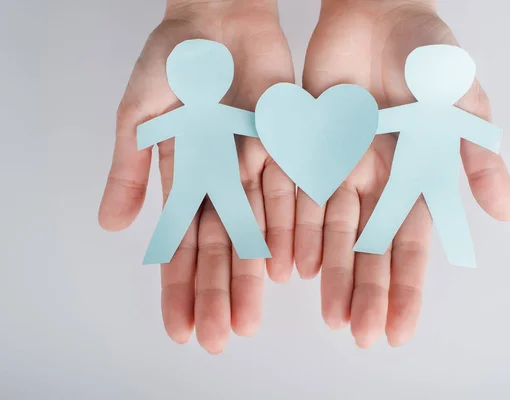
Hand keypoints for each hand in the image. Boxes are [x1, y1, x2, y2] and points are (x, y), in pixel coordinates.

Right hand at [98, 0, 295, 353]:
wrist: (220, 20)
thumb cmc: (174, 61)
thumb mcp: (140, 113)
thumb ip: (131, 167)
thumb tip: (110, 224)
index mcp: (184, 177)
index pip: (180, 243)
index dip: (179, 287)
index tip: (180, 328)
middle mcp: (222, 182)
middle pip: (220, 248)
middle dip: (218, 294)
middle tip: (218, 339)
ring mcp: (255, 168)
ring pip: (256, 231)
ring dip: (252, 276)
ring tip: (249, 320)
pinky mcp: (287, 148)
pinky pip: (290, 195)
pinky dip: (288, 231)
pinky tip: (286, 270)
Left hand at [297, 0, 509, 347]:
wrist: (378, 15)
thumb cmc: (427, 57)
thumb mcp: (460, 104)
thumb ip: (475, 156)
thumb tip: (506, 212)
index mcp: (415, 177)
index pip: (411, 244)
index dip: (406, 288)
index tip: (398, 330)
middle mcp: (378, 182)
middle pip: (371, 248)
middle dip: (366, 292)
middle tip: (359, 336)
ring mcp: (341, 166)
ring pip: (333, 231)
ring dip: (331, 273)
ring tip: (328, 314)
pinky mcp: (308, 147)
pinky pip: (300, 195)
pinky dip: (297, 229)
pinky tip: (293, 266)